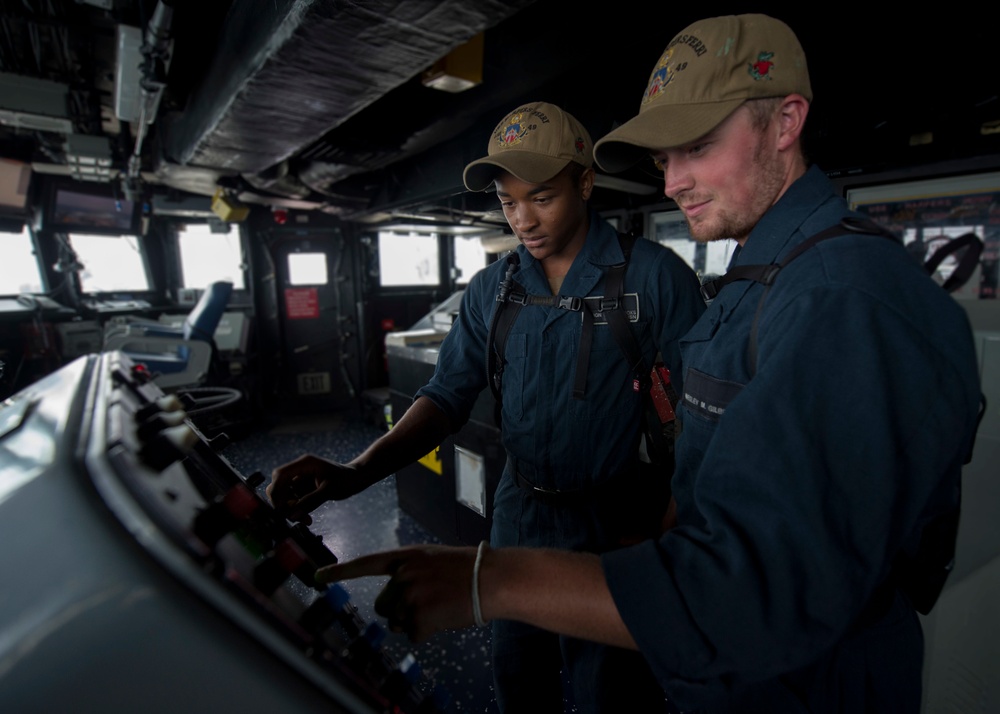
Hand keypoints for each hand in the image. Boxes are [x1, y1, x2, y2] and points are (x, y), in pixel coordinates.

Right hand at [266, 454, 368, 523]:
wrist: (358, 478)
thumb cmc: (347, 480)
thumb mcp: (329, 490)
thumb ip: (310, 501)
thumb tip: (292, 515)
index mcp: (304, 463)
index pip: (280, 476)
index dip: (276, 493)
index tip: (281, 509)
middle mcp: (300, 469)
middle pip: (279, 486)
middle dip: (284, 503)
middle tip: (294, 517)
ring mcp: (301, 478)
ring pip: (286, 496)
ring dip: (292, 509)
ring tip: (306, 520)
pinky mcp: (305, 487)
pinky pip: (295, 500)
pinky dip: (298, 509)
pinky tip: (307, 518)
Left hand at [316, 545, 478, 641]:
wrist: (490, 579)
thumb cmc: (465, 569)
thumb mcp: (431, 559)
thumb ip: (408, 572)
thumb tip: (393, 602)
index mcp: (405, 557)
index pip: (365, 564)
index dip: (339, 572)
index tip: (317, 577)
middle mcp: (402, 577)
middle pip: (382, 605)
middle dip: (397, 609)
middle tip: (425, 601)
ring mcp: (409, 598)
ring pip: (397, 622)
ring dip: (413, 620)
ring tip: (438, 606)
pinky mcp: (419, 619)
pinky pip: (413, 634)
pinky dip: (427, 631)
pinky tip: (443, 617)